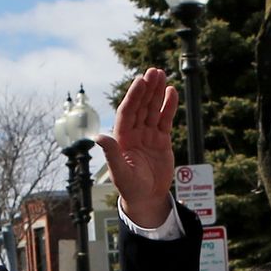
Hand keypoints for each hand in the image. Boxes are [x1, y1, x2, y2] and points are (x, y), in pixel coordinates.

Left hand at [98, 67, 177, 227]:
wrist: (147, 198)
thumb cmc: (130, 188)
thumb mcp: (120, 173)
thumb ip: (112, 154)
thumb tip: (99, 136)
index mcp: (121, 138)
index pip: (127, 112)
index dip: (133, 96)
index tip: (140, 81)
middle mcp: (133, 133)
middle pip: (140, 106)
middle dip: (147, 89)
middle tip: (154, 71)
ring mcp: (148, 135)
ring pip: (153, 109)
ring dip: (157, 92)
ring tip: (162, 74)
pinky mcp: (161, 139)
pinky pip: (164, 119)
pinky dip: (168, 106)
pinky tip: (171, 92)